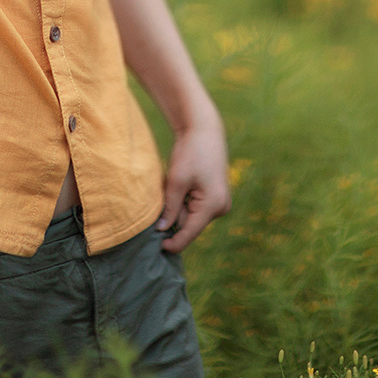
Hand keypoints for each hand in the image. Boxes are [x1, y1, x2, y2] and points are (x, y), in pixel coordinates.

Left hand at [156, 118, 230, 253]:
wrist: (204, 130)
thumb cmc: (190, 152)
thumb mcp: (176, 181)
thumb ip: (170, 209)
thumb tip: (162, 230)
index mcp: (212, 206)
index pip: (189, 233)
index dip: (172, 242)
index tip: (156, 247)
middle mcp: (221, 208)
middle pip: (189, 225)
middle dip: (173, 215)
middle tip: (166, 192)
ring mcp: (220, 203)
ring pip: (191, 216)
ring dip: (178, 206)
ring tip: (174, 183)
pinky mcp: (216, 197)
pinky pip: (195, 207)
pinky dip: (184, 200)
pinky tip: (181, 183)